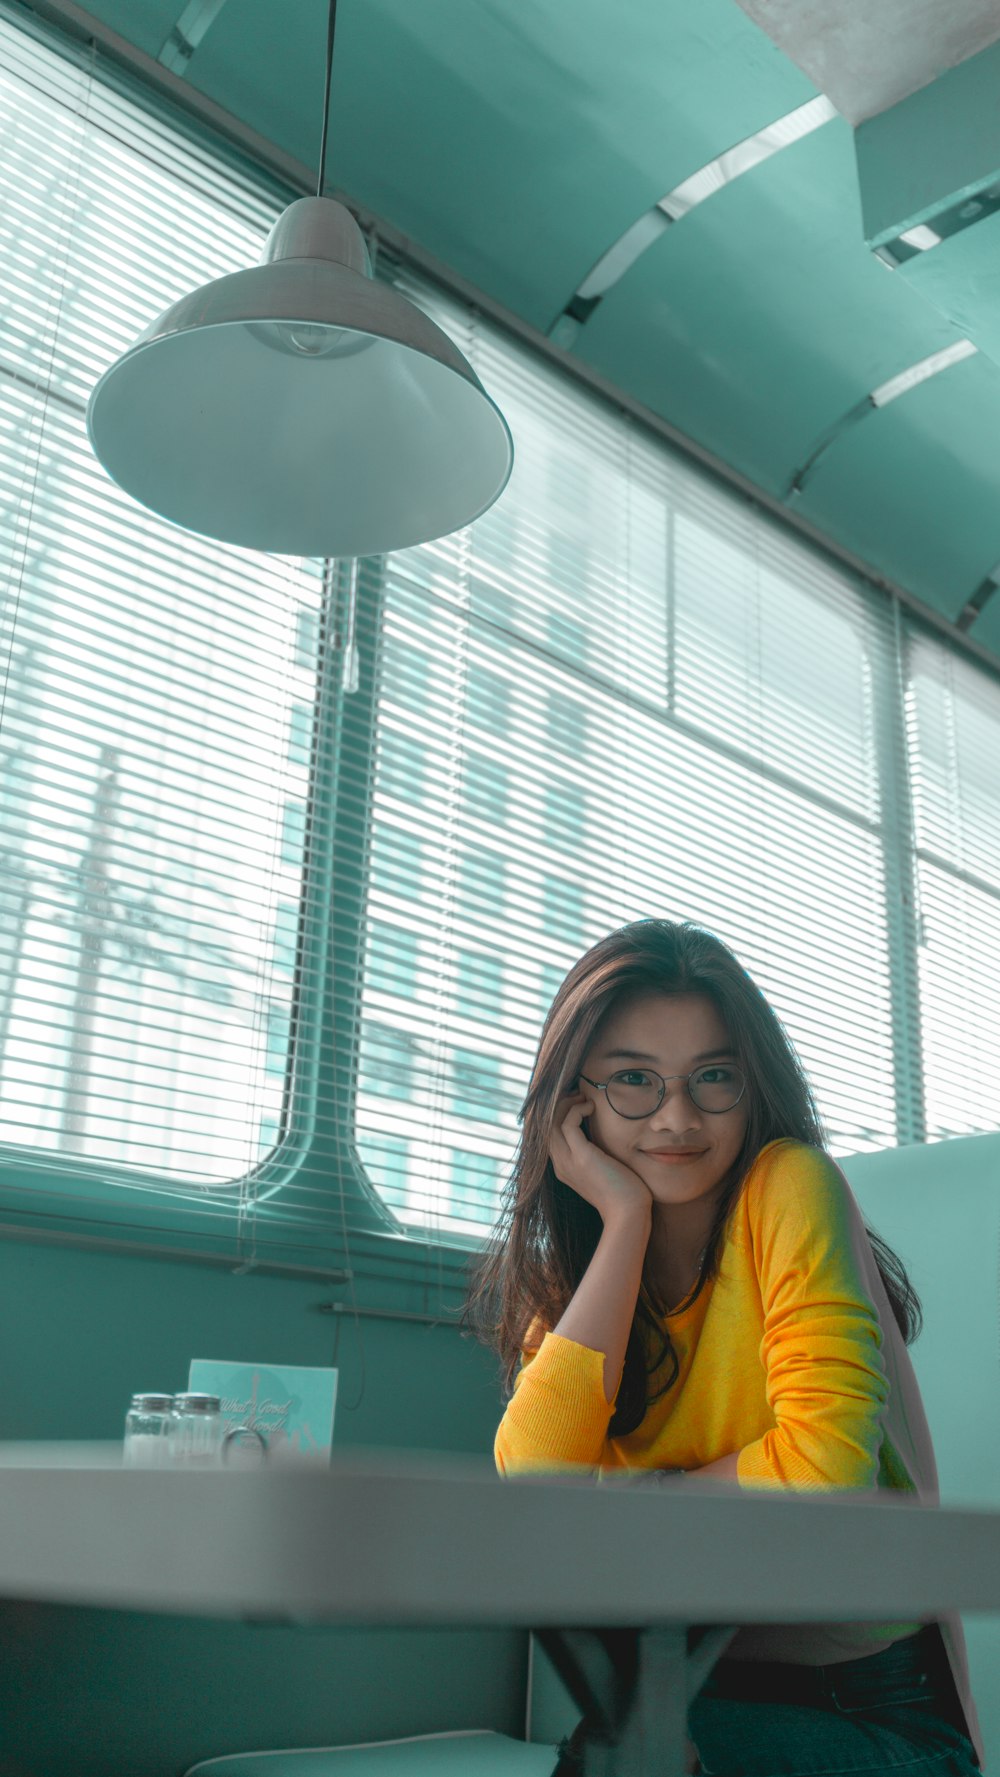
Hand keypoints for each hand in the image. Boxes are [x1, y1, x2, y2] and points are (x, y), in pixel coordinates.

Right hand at [548, 1089, 653, 1223]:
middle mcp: (560, 1164)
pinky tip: (592, 1107)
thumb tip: (600, 1137)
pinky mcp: (581, 1156)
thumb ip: (594, 1155)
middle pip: (546, 1126)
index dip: (557, 1115)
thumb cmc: (622, 1193)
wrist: (628, 1213)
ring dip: (566, 1104)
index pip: (549, 1136)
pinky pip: (567, 1123)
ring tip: (583, 1097)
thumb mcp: (601, 1171)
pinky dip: (577, 1109)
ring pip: (552, 1122)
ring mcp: (568, 1161)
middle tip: (577, 1094)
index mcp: (563, 1168)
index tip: (574, 1102)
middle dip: (558, 1105)